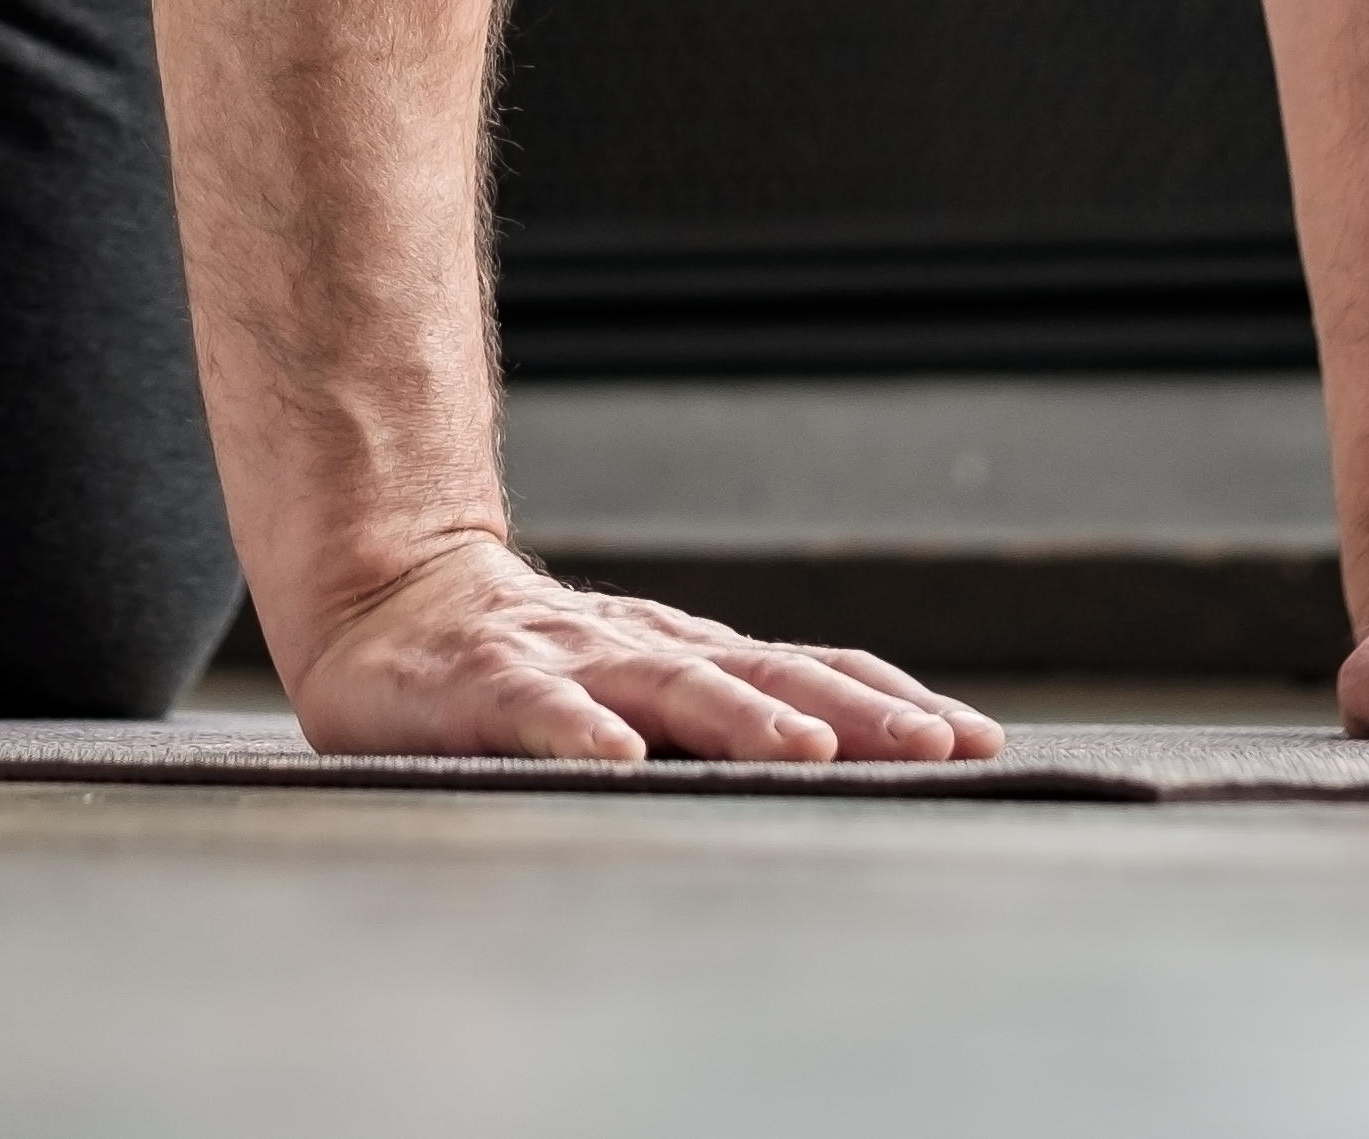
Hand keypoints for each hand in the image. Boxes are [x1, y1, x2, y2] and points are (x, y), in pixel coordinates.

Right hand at [286, 533, 1006, 765]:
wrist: (387, 600)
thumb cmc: (530, 668)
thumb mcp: (641, 691)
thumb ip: (721, 723)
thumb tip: (853, 769)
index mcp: (693, 655)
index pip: (814, 669)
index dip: (894, 702)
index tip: (980, 739)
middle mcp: (648, 649)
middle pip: (769, 674)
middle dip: (857, 714)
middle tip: (937, 746)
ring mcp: (571, 661)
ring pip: (670, 686)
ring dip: (742, 718)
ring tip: (803, 750)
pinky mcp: (488, 684)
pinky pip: (538, 711)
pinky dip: (578, 733)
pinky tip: (613, 759)